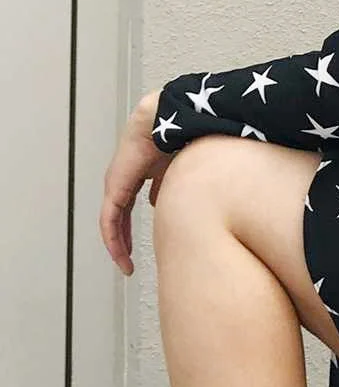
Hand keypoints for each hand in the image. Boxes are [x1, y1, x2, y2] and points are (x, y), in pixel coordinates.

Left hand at [100, 89, 174, 275]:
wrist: (169, 121)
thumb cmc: (178, 139)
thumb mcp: (177, 172)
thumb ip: (167, 188)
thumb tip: (161, 202)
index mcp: (136, 174)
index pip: (127, 208)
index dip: (130, 229)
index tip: (136, 247)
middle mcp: (122, 180)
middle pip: (119, 218)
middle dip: (123, 242)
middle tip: (127, 263)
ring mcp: (116, 184)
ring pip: (112, 223)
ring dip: (118, 246)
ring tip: (125, 265)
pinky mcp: (116, 188)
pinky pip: (111, 220)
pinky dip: (115, 240)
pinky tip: (121, 254)